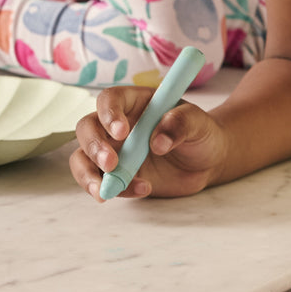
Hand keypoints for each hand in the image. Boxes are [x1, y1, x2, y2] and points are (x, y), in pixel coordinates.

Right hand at [70, 85, 229, 201]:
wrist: (207, 161)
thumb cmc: (201, 133)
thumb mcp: (199, 123)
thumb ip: (181, 124)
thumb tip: (158, 142)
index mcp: (134, 103)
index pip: (109, 100)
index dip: (109, 114)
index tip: (122, 132)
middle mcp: (117, 125)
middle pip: (86, 128)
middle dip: (93, 147)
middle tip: (111, 164)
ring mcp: (115, 151)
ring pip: (83, 159)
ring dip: (88, 175)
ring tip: (106, 191)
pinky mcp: (118, 175)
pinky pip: (103, 183)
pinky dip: (115, 190)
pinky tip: (142, 189)